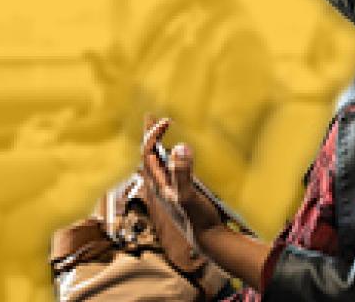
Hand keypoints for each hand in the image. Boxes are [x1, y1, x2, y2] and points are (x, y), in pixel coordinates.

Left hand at [141, 116, 221, 232]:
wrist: (207, 238)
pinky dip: (168, 155)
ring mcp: (168, 188)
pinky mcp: (178, 191)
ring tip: (159, 130)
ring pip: (157, 161)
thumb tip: (180, 147)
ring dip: (157, 144)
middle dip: (149, 135)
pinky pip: (167, 168)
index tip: (168, 121)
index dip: (154, 134)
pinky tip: (174, 155)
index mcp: (156, 184)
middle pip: (148, 154)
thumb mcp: (188, 195)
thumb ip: (182, 173)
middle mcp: (159, 185)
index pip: (147, 151)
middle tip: (151, 116)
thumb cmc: (197, 218)